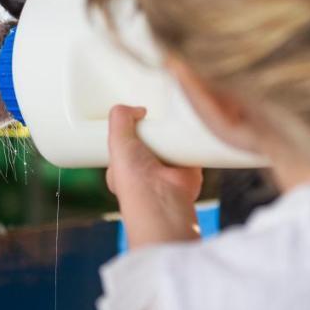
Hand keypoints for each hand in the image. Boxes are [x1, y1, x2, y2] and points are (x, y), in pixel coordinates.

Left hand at [106, 105, 202, 248]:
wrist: (163, 199)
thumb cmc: (134, 179)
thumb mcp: (117, 140)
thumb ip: (120, 117)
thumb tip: (139, 109)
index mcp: (125, 165)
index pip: (126, 141)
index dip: (130, 127)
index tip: (138, 115)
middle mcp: (147, 167)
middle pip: (151, 137)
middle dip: (155, 128)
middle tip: (157, 116)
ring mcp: (168, 166)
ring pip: (171, 139)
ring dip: (173, 131)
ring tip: (173, 116)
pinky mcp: (189, 165)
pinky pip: (192, 144)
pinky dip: (193, 137)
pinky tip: (191, 125)